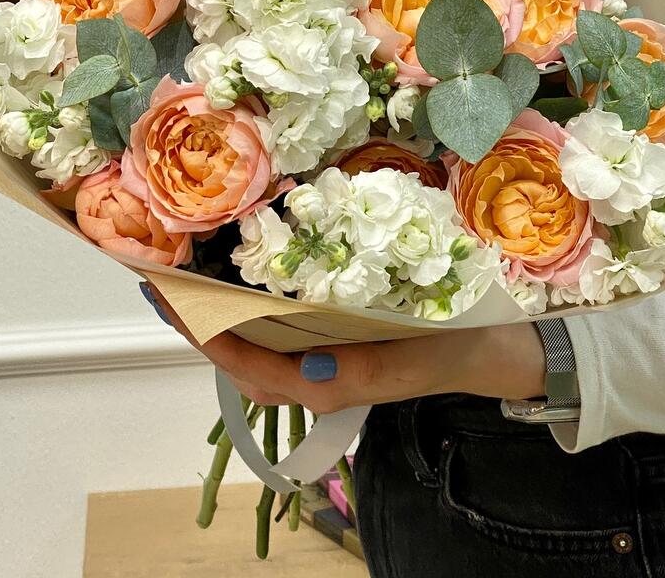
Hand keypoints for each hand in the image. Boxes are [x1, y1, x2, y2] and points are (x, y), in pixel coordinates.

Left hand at [140, 281, 545, 414]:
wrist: (501, 347)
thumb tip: (303, 371)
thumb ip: (364, 374)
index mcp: (332, 385)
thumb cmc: (461, 345)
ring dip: (221, 318)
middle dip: (200, 326)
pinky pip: (284, 334)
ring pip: (259, 348)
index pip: (252, 366)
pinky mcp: (340, 343)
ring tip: (190, 279)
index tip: (172, 300)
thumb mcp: (420, 359)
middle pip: (244, 358)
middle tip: (164, 282)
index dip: (208, 336)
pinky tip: (248, 282)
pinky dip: (254, 312)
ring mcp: (328, 360)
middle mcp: (320, 377)